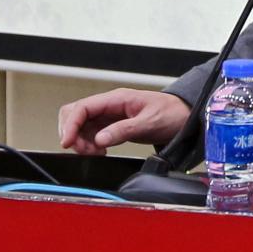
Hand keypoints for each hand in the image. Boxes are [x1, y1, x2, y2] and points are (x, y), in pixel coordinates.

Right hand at [57, 88, 190, 155]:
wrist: (184, 117)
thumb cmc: (171, 113)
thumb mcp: (149, 122)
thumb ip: (124, 130)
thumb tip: (100, 139)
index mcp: (117, 98)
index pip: (83, 107)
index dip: (71, 125)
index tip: (67, 142)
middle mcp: (110, 105)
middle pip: (76, 114)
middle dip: (73, 133)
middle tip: (84, 150)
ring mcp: (110, 115)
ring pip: (82, 125)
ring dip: (81, 141)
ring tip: (96, 153)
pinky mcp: (113, 125)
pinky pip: (92, 133)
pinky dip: (90, 144)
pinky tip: (101, 151)